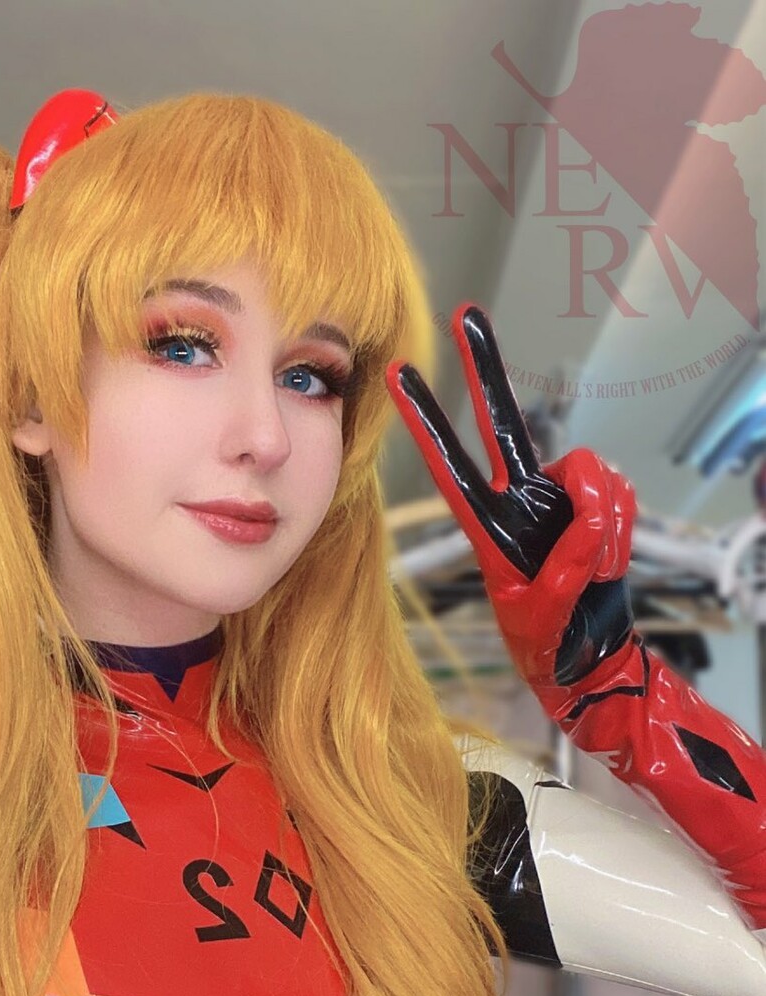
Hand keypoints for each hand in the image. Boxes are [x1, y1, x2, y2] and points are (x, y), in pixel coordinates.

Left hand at [386, 305, 637, 699]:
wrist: (591, 658)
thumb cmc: (550, 644)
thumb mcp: (548, 614)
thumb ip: (569, 565)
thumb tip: (590, 512)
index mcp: (489, 531)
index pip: (450, 468)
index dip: (426, 424)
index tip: (398, 378)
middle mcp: (521, 503)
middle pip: (503, 425)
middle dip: (485, 370)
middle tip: (465, 315)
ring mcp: (560, 500)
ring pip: (589, 473)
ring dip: (602, 522)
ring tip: (595, 570)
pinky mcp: (598, 504)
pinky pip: (616, 494)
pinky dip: (620, 528)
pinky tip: (609, 561)